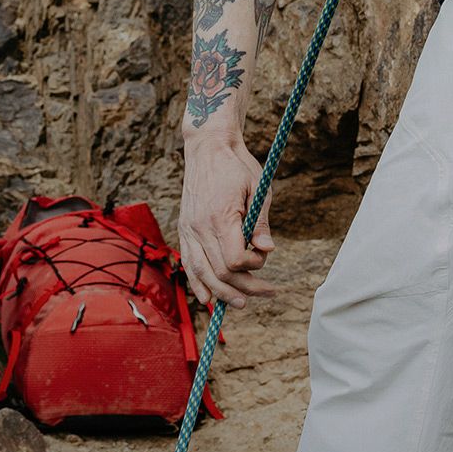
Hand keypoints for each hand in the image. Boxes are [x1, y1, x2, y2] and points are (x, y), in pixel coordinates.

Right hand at [179, 133, 274, 307]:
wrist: (208, 148)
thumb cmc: (237, 166)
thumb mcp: (258, 188)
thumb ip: (260, 221)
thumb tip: (267, 250)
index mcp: (220, 216)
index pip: (234, 259)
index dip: (253, 266)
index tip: (264, 256)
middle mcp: (200, 227)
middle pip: (220, 272)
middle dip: (244, 287)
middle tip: (267, 292)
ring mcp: (189, 229)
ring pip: (202, 273)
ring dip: (222, 293)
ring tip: (241, 303)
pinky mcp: (184, 229)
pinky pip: (188, 263)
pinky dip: (197, 283)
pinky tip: (208, 298)